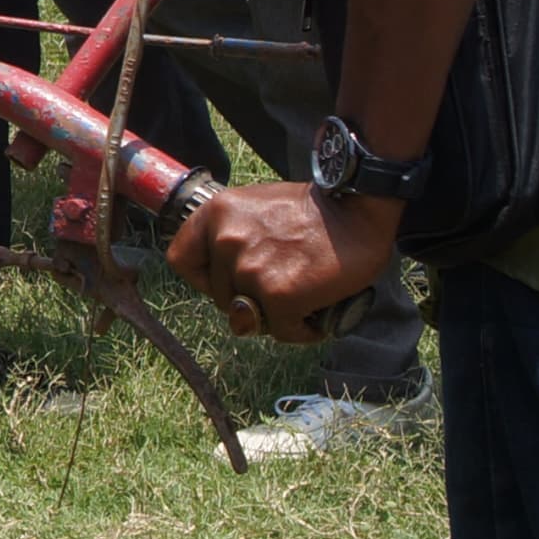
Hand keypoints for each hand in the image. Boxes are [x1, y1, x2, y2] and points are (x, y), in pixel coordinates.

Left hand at [166, 179, 395, 342]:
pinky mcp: (279, 295)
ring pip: (248, 317)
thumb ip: (233, 241)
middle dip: (248, 299)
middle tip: (281, 287)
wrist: (358, 208)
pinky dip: (301, 330)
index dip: (203, 278)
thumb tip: (232, 294)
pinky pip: (281, 330)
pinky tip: (317, 316)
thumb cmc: (312, 210)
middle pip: (220, 295)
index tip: (226, 283)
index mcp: (215, 213)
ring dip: (274, 316)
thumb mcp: (255, 208)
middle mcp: (225, 240)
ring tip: (300, 299)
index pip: (181, 259)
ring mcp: (250, 269)